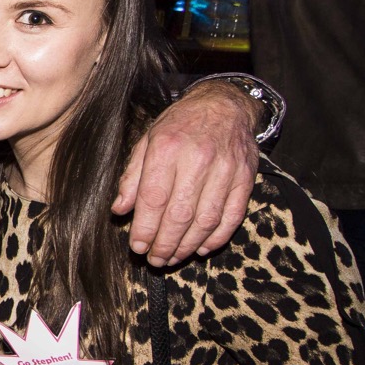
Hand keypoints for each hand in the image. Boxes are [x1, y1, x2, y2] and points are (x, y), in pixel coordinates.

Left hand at [112, 81, 258, 265]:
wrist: (224, 104)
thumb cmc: (179, 125)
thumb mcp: (147, 141)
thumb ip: (132, 176)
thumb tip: (119, 210)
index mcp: (167, 148)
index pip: (153, 199)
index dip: (144, 229)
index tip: (137, 247)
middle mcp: (197, 159)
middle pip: (179, 215)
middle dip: (164, 244)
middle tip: (155, 260)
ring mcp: (225, 169)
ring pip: (206, 220)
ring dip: (187, 246)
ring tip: (173, 258)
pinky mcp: (245, 178)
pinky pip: (232, 216)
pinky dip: (217, 237)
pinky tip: (201, 248)